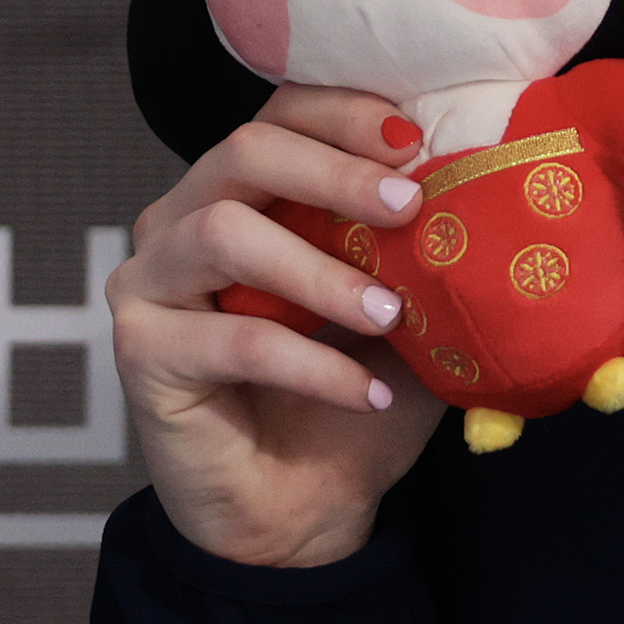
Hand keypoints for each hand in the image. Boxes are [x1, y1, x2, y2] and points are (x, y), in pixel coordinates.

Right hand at [107, 85, 447, 566]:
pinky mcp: (140, 354)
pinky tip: (367, 392)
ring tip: (392, 313)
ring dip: (319, 271)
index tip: (416, 142)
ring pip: (221, 234)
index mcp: (241, 190)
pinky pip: (230, 341)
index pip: (281, 114)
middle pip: (245, 152)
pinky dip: (312, 364)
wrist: (307, 508)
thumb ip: (420, 242)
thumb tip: (483, 184)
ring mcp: (148, 282)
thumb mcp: (403, 301)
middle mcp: (181, 219)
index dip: (344, 115)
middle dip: (334, 170)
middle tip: (410, 207)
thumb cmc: (355, 386)